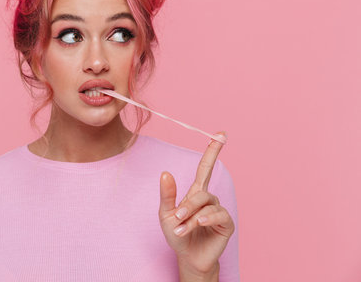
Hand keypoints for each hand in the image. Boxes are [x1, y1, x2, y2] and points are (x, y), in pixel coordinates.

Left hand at [158, 131, 234, 277]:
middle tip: (176, 219)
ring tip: (181, 229)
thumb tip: (165, 172)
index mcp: (196, 192)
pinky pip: (217, 215)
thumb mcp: (166, 214)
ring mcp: (219, 211)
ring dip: (191, 217)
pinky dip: (204, 220)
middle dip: (187, 206)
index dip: (213, 151)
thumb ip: (167, 194)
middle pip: (201, 191)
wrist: (188, 257)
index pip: (206, 167)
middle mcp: (209, 199)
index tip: (221, 134)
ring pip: (206, 204)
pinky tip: (197, 225)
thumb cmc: (177, 234)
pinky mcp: (226, 223)